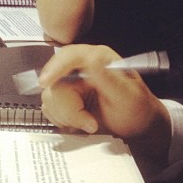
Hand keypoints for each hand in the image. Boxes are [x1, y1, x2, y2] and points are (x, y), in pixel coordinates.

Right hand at [39, 44, 170, 173]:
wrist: (135, 127)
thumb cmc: (136, 110)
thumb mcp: (126, 96)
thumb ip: (108, 78)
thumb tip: (92, 58)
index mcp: (97, 57)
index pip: (69, 55)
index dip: (55, 67)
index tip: (46, 82)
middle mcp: (80, 67)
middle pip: (55, 82)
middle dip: (69, 107)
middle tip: (90, 123)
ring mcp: (71, 82)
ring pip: (50, 96)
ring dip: (67, 116)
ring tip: (89, 123)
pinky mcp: (64, 96)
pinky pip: (49, 107)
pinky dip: (63, 119)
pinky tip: (79, 122)